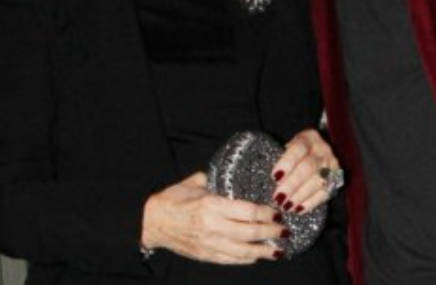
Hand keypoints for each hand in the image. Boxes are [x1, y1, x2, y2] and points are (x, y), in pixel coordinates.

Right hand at [141, 172, 285, 263]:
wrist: (152, 221)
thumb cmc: (173, 200)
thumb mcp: (195, 183)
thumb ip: (215, 180)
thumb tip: (233, 175)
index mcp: (211, 205)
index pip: (247, 211)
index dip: (266, 213)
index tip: (276, 212)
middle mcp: (212, 226)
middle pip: (250, 232)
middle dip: (270, 232)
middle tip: (284, 230)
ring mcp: (209, 244)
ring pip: (243, 251)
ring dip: (263, 251)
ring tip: (278, 249)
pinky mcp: (206, 255)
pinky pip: (231, 260)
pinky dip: (246, 259)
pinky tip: (257, 257)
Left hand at [271, 129, 340, 213]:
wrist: (316, 151)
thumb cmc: (296, 151)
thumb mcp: (288, 146)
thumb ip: (281, 158)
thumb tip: (271, 178)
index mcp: (309, 137)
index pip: (298, 149)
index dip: (287, 163)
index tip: (275, 177)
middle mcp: (323, 149)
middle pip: (308, 167)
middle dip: (292, 184)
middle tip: (279, 198)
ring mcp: (332, 164)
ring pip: (317, 181)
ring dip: (301, 196)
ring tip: (287, 206)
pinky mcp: (337, 179)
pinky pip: (325, 193)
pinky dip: (311, 203)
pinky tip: (299, 209)